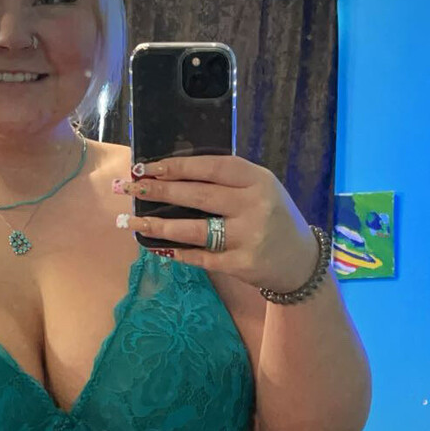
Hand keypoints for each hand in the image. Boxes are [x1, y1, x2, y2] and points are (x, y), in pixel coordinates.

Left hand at [119, 155, 322, 291]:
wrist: (302, 262)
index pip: (211, 167)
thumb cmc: (274, 218)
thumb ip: (228, 181)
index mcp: (258, 180)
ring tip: (131, 221)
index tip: (146, 166)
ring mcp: (249, 237)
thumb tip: (173, 174)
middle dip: (158, 190)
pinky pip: (201, 257)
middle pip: (198, 195)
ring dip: (158, 225)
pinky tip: (156, 247)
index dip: (177, 166)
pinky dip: (177, 252)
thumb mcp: (261, 190)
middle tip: (127, 187)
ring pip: (194, 229)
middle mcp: (255, 206)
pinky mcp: (242, 264)